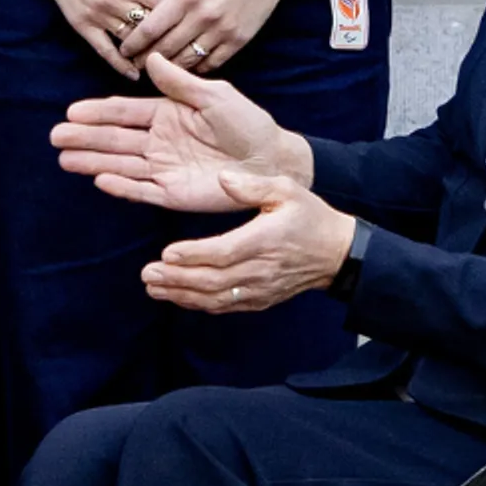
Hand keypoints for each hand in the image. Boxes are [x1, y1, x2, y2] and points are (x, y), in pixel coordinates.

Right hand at [35, 0, 175, 80]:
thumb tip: (164, 5)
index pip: (167, 10)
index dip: (182, 21)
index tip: (191, 30)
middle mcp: (117, 1)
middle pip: (151, 31)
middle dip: (168, 42)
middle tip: (183, 54)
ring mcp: (98, 14)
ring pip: (131, 43)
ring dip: (147, 55)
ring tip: (163, 65)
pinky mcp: (82, 24)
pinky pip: (104, 50)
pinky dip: (120, 65)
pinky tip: (133, 74)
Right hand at [55, 53, 313, 212]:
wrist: (274, 161)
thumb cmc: (249, 124)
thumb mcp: (216, 95)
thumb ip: (180, 82)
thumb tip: (149, 57)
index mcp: (166, 114)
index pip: (124, 113)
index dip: (98, 112)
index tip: (72, 111)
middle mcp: (158, 141)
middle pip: (115, 139)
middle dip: (85, 137)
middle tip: (56, 136)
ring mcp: (164, 168)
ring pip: (121, 164)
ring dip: (93, 161)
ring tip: (65, 159)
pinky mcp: (174, 194)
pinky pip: (143, 190)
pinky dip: (122, 187)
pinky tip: (100, 180)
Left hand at [119, 0, 307, 72]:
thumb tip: (160, 13)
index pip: (150, 28)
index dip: (133, 43)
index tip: (124, 50)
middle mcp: (202, 16)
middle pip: (166, 48)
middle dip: (146, 59)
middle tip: (135, 65)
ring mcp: (222, 30)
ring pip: (188, 60)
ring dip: (170, 68)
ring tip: (157, 71)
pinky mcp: (239, 40)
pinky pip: (213, 62)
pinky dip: (197, 68)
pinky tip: (187, 69)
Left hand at [141, 168, 356, 314]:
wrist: (338, 254)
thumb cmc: (309, 217)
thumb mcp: (287, 190)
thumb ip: (253, 185)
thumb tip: (222, 179)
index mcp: (266, 240)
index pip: (225, 252)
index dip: (194, 255)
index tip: (167, 253)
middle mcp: (261, 269)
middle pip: (214, 280)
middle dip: (178, 279)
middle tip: (147, 274)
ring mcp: (261, 288)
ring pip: (217, 297)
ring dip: (182, 295)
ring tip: (153, 288)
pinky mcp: (261, 299)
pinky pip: (227, 306)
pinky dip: (200, 304)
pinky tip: (177, 297)